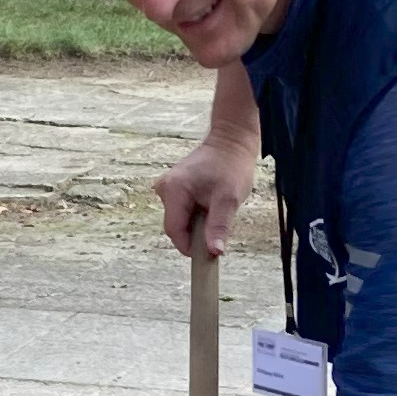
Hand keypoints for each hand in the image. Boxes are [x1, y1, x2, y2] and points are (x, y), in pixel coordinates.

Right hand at [156, 132, 257, 258]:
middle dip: (196, 233)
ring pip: (180, 221)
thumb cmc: (231, 166)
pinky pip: (182, 212)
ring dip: (198, 224)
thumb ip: (218, 226)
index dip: (190, 247)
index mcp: (174, 190)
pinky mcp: (173, 189)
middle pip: (176, 227)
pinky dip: (197, 215)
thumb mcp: (228, 199)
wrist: (231, 142)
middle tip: (219, 224)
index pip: (174, 230)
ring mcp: (167, 188)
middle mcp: (165, 189)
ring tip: (216, 209)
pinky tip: (210, 203)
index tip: (209, 254)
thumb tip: (214, 252)